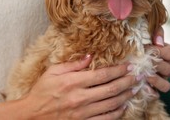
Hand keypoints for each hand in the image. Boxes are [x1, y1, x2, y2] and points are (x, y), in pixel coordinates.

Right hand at [0, 55, 139, 119]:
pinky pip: (104, 119)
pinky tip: (123, 106)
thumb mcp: (53, 72)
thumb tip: (90, 56)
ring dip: (125, 96)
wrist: (31, 115)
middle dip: (127, 82)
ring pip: (111, 104)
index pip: (103, 75)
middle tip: (139, 76)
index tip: (129, 66)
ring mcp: (83, 113)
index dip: (118, 70)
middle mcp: (80, 98)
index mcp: (74, 82)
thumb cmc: (41, 91)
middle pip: (111, 89)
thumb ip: (73, 64)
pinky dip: (116, 113)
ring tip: (135, 89)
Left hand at [146, 26, 169, 92]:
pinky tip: (141, 85)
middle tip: (144, 61)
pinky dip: (150, 91)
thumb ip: (157, 32)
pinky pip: (156, 94)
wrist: (134, 56)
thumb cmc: (144, 43)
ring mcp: (163, 80)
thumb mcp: (151, 33)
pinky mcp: (155, 90)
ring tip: (144, 74)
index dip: (160, 51)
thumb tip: (158, 42)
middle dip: (156, 64)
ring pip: (166, 85)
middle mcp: (169, 68)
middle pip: (169, 69)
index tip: (146, 48)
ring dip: (155, 80)